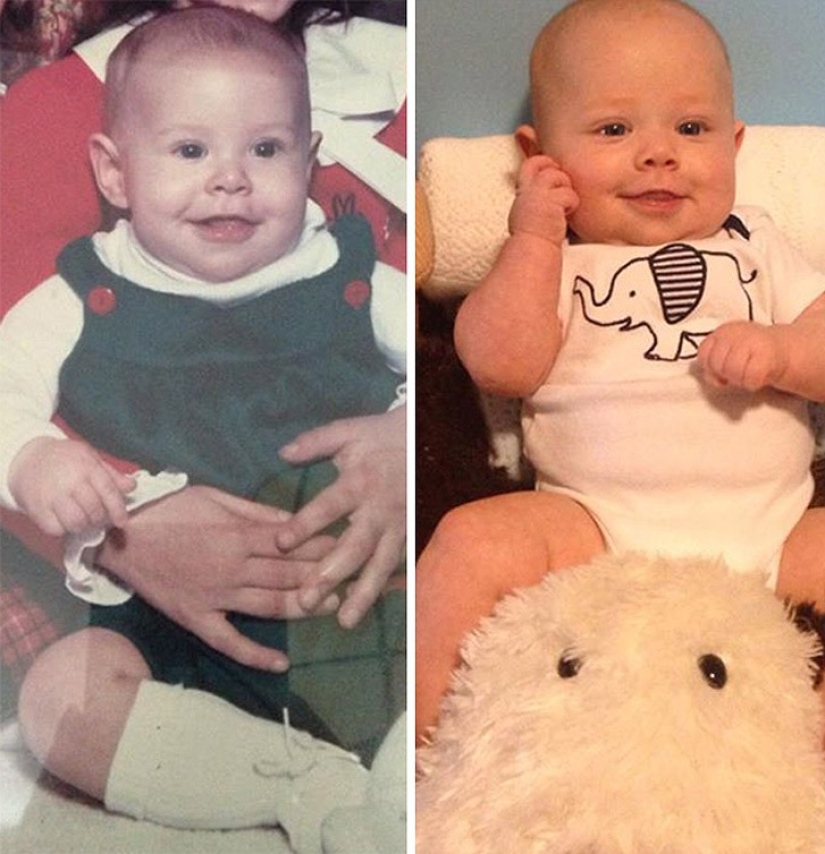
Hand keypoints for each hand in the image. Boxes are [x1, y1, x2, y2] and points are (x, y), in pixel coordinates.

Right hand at [9, 437, 134, 535]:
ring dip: (83, 526)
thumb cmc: (65, 459)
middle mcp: (70, 482)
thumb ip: (111, 474)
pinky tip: (64, 519)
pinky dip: (63, 529)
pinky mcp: (37, 509)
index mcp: (86, 467)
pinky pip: (56, 529)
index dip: (118, 509)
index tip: (122, 521)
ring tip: (83, 519)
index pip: (108, 491)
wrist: (27, 459)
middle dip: (100, 519)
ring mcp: (52, 496)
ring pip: (76, 523)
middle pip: (94, 511)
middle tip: (98, 518)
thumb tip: (132, 486)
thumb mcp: (90, 458)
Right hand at [96, 485, 338, 670]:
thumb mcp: (216, 498)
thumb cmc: (170, 510)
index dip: (319, 546)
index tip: (344, 546)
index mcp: (237, 536)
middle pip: (285, 575)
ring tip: (330, 607)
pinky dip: (255, 654)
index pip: (289, 544)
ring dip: (302, 607)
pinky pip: (229, 642)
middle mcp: (231, 570)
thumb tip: (294, 521)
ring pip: (268, 606)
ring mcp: (215, 598)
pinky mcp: (197, 619)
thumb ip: (257, 512)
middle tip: (348, 576)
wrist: (121, 536)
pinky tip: (281, 663)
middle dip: (320, 575)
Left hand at [276, 406, 405, 628]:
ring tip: (344, 621)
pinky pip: (397, 567)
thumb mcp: (349, 431)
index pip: (329, 506)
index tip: (281, 543)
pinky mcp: (409, 536)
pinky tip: (365, 609)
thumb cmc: (382, 436)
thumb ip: (315, 442)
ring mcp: (398, 527)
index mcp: (360, 481)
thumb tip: (282, 453)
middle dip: (331, 574)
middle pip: (355, 546)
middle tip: (306, 600)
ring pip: (380, 565)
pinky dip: (383, 590)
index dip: (306, 524)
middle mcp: (379, 510)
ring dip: (363, 594)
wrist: (429, 437)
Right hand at [508, 154, 578, 244]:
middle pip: (537, 162)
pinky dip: (571, 203)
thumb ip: (537, 200)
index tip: (551, 174)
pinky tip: (566, 214)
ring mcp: (537, 194)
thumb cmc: (533, 239)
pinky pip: (568, 193)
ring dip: (564, 188)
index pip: (529, 166)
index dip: (542, 165)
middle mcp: (526, 190)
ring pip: (556, 174)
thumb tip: (548, 191)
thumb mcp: (529, 214)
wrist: (532, 251)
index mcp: (521, 194)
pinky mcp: (550, 202)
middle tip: (559, 188)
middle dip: (551, 169)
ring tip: (563, 206)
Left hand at [697, 321, 787, 390]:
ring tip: (747, 374)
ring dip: (739, 379)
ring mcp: (752, 341)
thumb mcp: (727, 352)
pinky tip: (758, 378)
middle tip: (738, 373)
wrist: (785, 350)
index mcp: (723, 331)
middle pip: (717, 363)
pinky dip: (752, 383)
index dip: (709, 368)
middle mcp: (736, 332)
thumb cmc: (751, 356)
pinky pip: (750, 377)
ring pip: (732, 370)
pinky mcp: (768, 355)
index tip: (721, 373)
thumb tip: (711, 378)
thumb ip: (712, 360)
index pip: (704, 353)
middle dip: (725, 374)